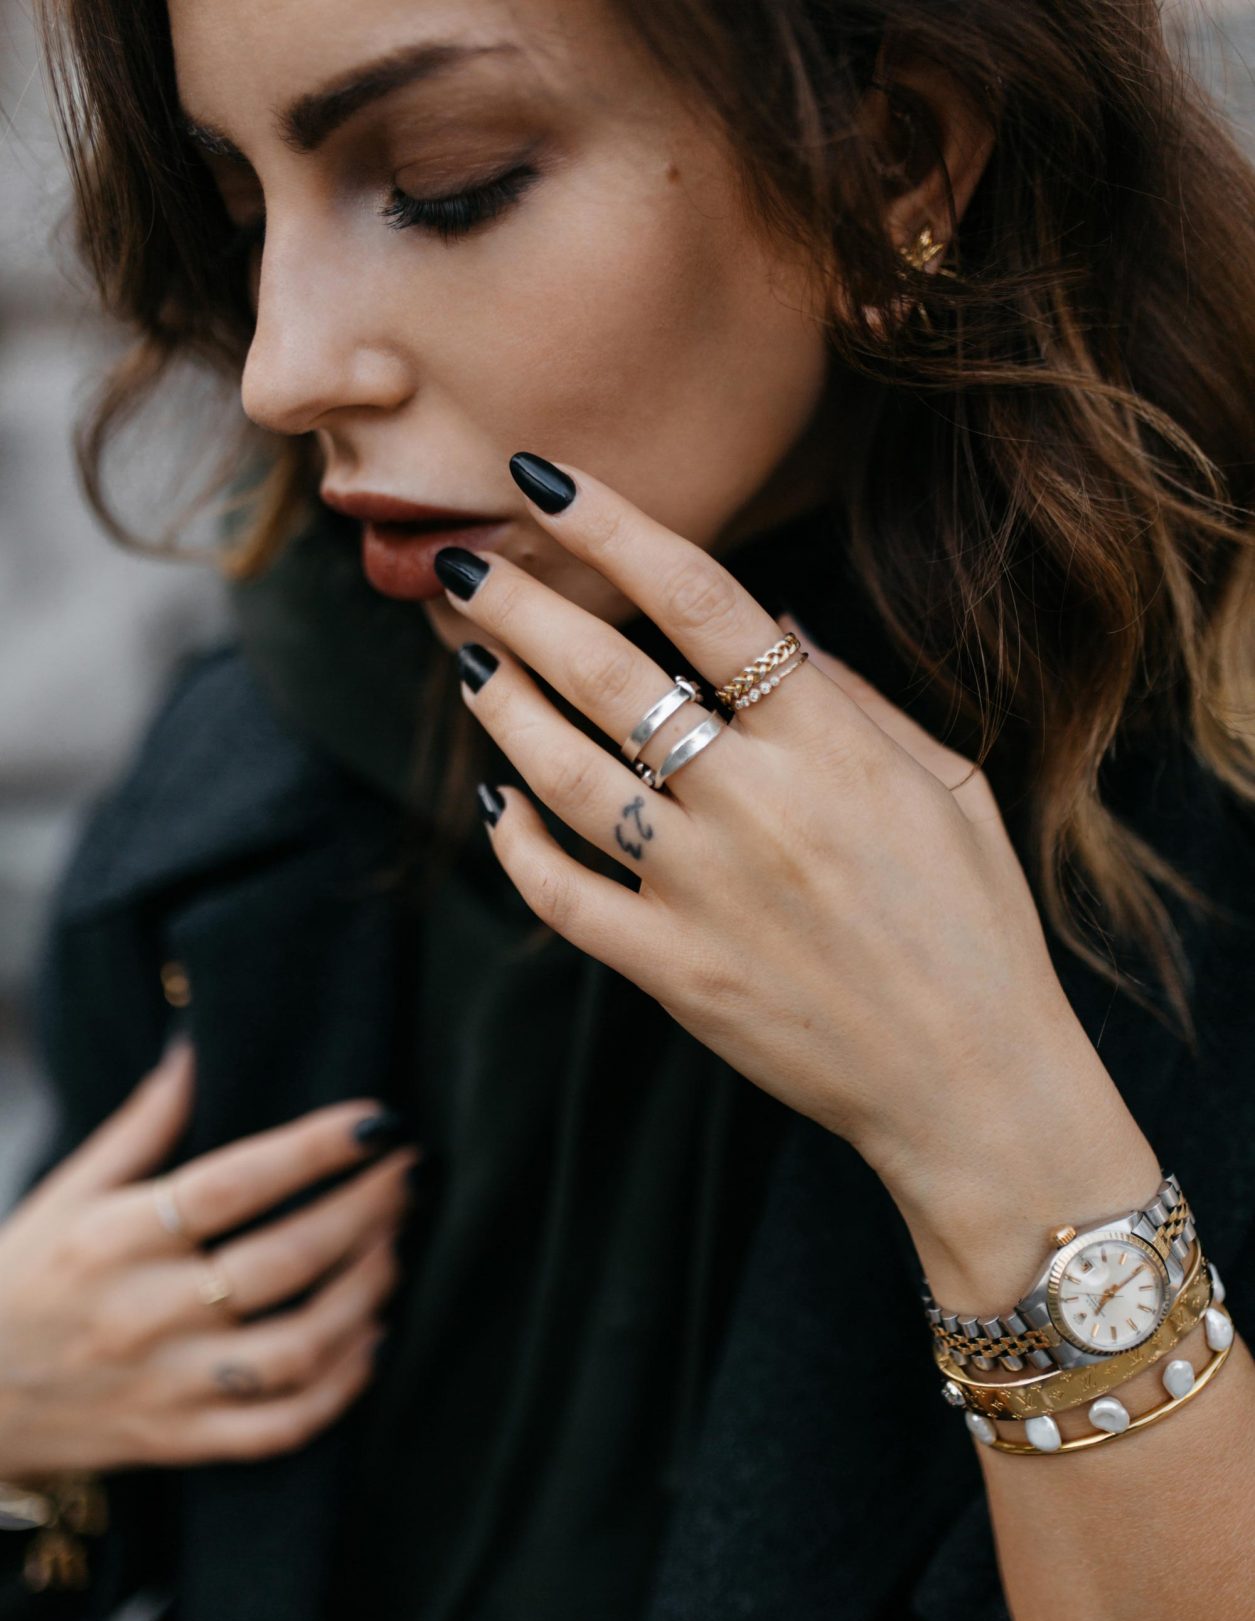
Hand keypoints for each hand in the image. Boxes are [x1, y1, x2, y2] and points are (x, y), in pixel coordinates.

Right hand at [0, 1039, 420, 1479]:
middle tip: (406, 1177)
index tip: (378, 1121)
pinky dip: (341, 1386)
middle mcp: (144, 1312)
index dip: (315, 1149)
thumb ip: (141, 1126)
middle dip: (364, 1212)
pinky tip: (371, 1340)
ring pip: (297, 1347)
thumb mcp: (65, 1192)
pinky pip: (281, 1426)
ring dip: (364, 1295)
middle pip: (283, 1260)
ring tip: (395, 1249)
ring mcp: (167, 1384)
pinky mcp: (181, 1441)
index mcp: (112, 1238)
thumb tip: (197, 1047)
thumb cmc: (21, 1280)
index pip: (233, 1184)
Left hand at [439, 456, 1099, 1225]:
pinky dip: (515, 844)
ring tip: (467, 663)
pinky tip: (494, 802)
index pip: (696, 596)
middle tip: (459, 566)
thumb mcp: (951, 787)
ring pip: (563, 774)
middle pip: (604, 674)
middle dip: (517, 605)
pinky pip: (561, 895)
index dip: (607, 523)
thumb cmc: (978, 927)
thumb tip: (774, 620)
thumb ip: (857, 697)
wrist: (972, 1085)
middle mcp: (755, 802)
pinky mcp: (673, 970)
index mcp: (829, 740)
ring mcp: (704, 890)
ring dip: (502, 709)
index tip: (539, 478)